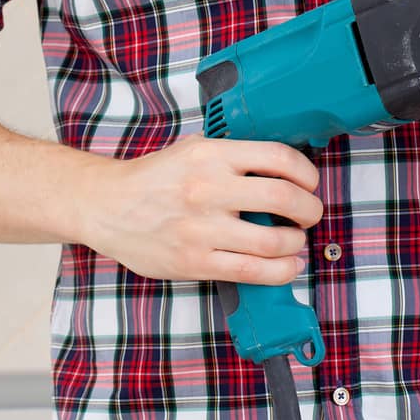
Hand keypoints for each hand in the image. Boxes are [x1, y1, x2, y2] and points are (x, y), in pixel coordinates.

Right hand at [79, 133, 323, 282]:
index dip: (307, 173)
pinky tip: (287, 266)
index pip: (278, 158)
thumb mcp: (193, 148)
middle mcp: (209, 188)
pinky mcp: (195, 262)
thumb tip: (282, 166)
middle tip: (310, 213)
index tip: (310, 183)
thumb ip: (233, 154)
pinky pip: (252, 271)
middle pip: (284, 198)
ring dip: (296, 242)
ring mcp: (202, 228)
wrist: (108, 206)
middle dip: (310, 209)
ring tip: (295, 240)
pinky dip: (281, 271)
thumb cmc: (155, 177)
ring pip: (273, 241)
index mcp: (211, 154)